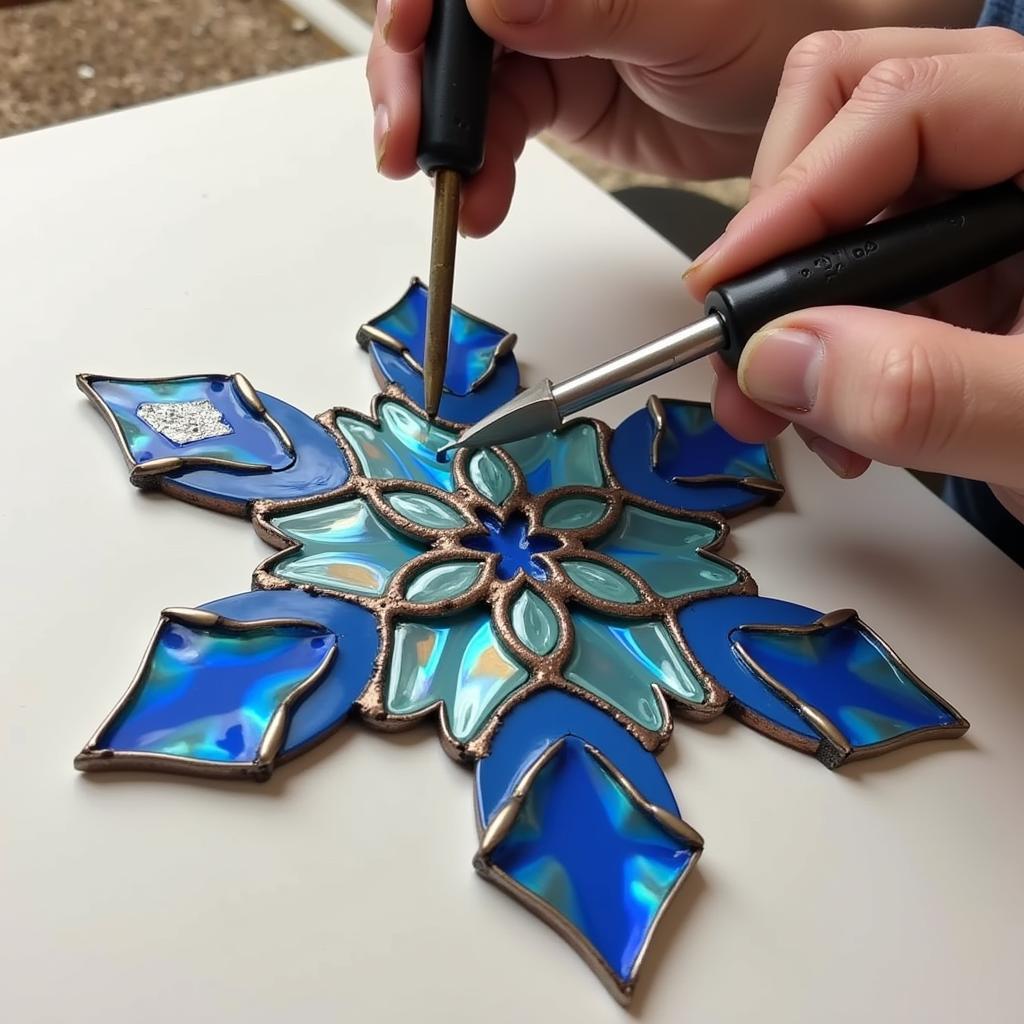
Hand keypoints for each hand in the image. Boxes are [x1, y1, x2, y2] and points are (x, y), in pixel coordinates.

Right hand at [367, 0, 900, 235]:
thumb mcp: (686, 9)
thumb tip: (493, 1)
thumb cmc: (782, 17)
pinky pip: (495, 132)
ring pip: (460, 86)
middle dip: (416, 89)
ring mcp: (544, 37)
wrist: (812, 102)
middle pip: (442, 27)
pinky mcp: (555, 94)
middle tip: (410, 149)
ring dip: (447, 146)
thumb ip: (584, 5)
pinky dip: (481, 172)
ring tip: (456, 194)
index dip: (419, 14)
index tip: (411, 60)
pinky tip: (483, 201)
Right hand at [685, 26, 1023, 523]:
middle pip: (857, 122)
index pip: (912, 102)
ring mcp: (997, 209)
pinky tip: (831, 412)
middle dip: (780, 242)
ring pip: (845, 203)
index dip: (798, 187)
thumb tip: (783, 358)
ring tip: (785, 405)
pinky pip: (860, 271)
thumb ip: (932, 391)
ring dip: (790, 306)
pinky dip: (823, 343)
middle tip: (746, 338)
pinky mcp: (971, 265)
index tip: (730, 285)